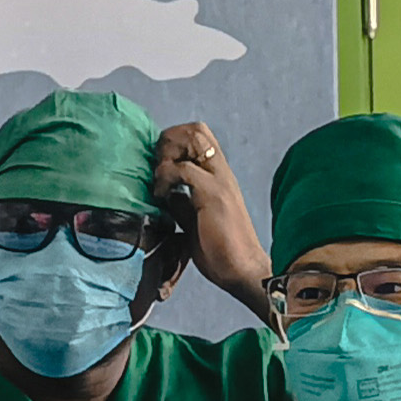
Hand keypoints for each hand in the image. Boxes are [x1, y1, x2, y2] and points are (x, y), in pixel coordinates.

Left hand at [152, 123, 274, 321]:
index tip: (159, 166)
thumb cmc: (222, 251)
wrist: (243, 271)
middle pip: (196, 129)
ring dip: (169, 153)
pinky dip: (165, 178)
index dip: (174, 142)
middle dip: (169, 141)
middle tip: (157, 168)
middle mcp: (222, 172)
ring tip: (160, 179)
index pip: (198, 136)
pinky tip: (161, 197)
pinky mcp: (214, 195)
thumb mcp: (195, 220)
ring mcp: (220, 181)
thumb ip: (183, 203)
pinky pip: (184, 170)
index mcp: (219, 176)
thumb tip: (165, 194)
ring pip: (193, 138)